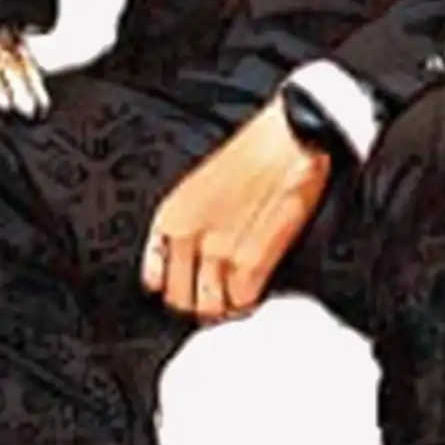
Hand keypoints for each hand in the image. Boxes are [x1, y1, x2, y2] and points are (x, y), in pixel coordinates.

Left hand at [141, 101, 331, 323]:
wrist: (290, 136)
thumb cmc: (253, 153)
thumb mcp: (199, 186)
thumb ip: (188, 225)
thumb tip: (190, 261)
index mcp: (171, 216)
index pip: (154, 278)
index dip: (175, 288)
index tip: (190, 288)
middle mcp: (187, 236)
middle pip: (181, 300)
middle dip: (201, 303)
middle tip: (220, 295)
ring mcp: (218, 250)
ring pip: (211, 308)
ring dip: (227, 305)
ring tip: (240, 294)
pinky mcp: (251, 259)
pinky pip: (242, 301)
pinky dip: (251, 301)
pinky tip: (257, 288)